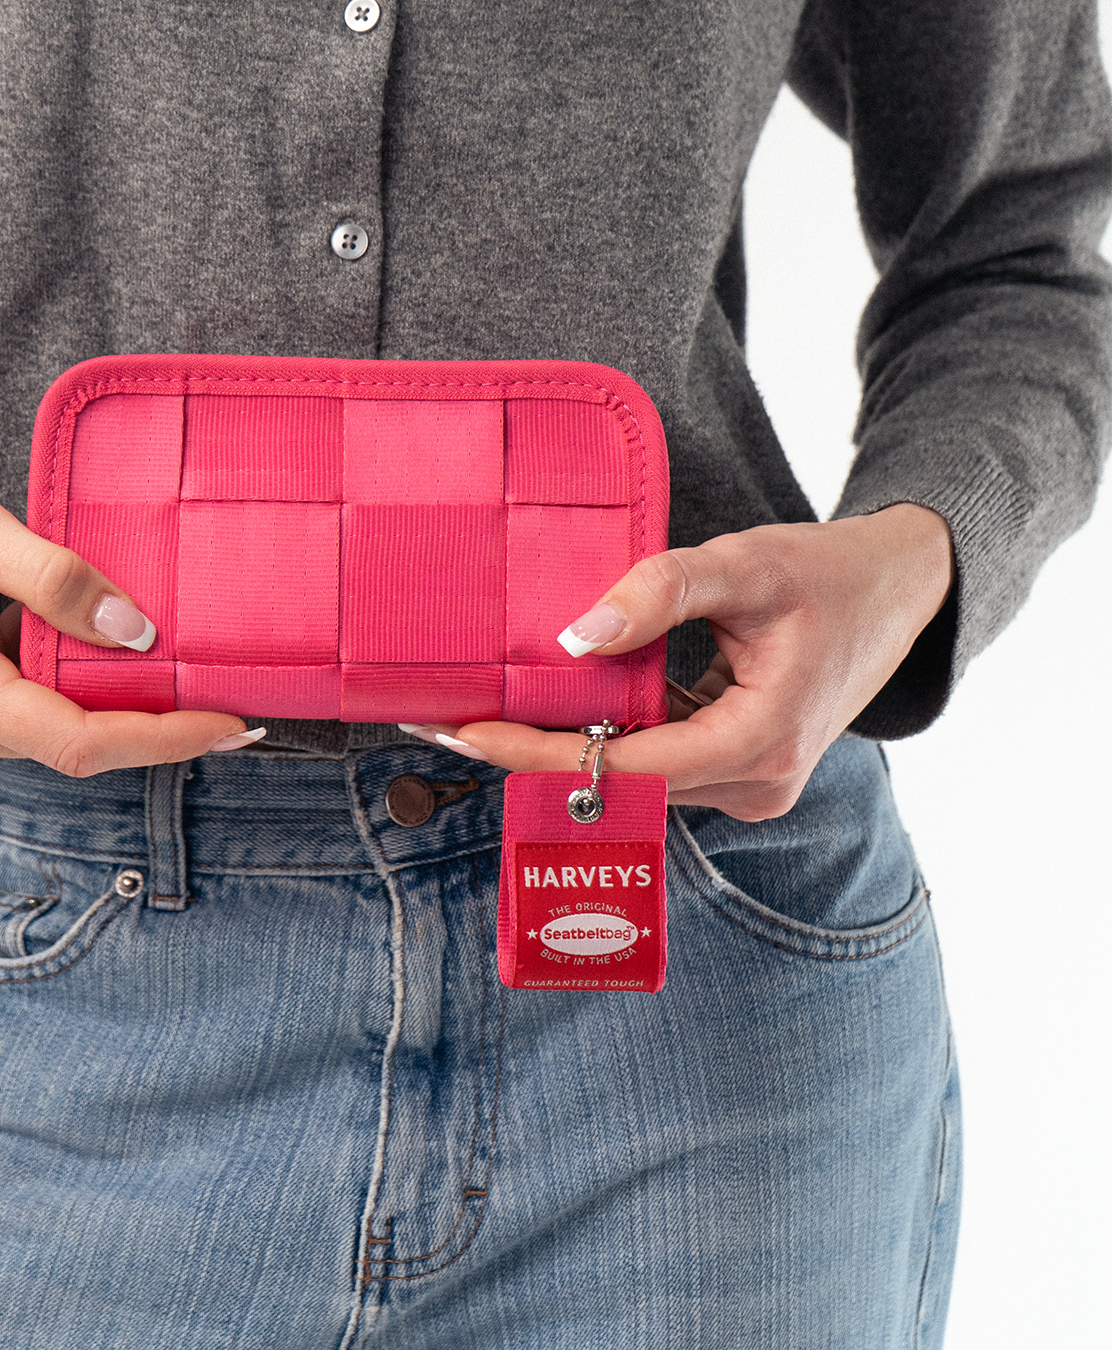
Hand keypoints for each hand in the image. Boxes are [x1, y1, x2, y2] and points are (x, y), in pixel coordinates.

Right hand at [0, 461, 258, 773]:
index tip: (231, 722)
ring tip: (182, 674)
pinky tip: (110, 663)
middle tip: (229, 699)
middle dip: (150, 725)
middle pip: (71, 745)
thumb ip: (58, 580)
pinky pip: (24, 719)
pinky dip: (72, 695)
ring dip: (111, 707)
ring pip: (49, 736)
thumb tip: (139, 633)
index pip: (79, 740)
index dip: (163, 738)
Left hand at [403, 504, 952, 819]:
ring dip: (566, 751)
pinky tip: (555, 713)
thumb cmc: (830, 574)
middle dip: (537, 757)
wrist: (900, 592)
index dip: (541, 754)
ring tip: (487, 717)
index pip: (625, 767)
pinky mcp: (739, 769)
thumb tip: (574, 639)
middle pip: (623, 785)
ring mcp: (748, 783)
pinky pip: (658, 765)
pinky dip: (606, 741)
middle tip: (450, 724)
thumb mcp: (747, 564)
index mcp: (759, 744)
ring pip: (637, 780)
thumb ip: (661, 592)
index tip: (470, 733)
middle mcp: (754, 783)